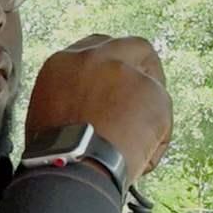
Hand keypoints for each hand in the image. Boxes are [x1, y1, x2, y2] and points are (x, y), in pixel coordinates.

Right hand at [25, 34, 172, 178]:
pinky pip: (164, 115)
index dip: (114, 66)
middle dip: (144, 69)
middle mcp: (95, 58)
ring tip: (137, 145)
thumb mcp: (48, 114)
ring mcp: (125, 71)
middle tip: (144, 99)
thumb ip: (71, 96)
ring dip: (149, 112)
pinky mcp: (152, 91)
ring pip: (152, 84)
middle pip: (134, 47)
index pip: (96, 48)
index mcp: (64, 62)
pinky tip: (143, 159)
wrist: (71, 165)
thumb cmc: (56, 153)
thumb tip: (88, 108)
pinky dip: (158, 139)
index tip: (120, 84)